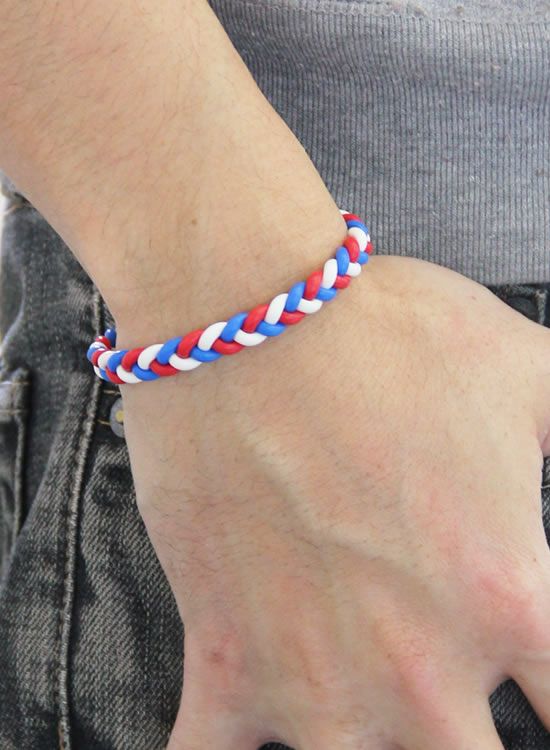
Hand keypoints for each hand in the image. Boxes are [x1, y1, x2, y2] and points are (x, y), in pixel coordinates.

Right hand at [118, 254, 549, 749]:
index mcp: (506, 592)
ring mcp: (313, 676)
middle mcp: (419, 665)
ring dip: (362, 748)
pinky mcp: (224, 658)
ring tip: (361, 701)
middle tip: (449, 698)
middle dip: (473, 740)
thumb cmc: (384, 331)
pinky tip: (241, 743)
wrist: (245, 313)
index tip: (535, 687)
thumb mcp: (524, 367)